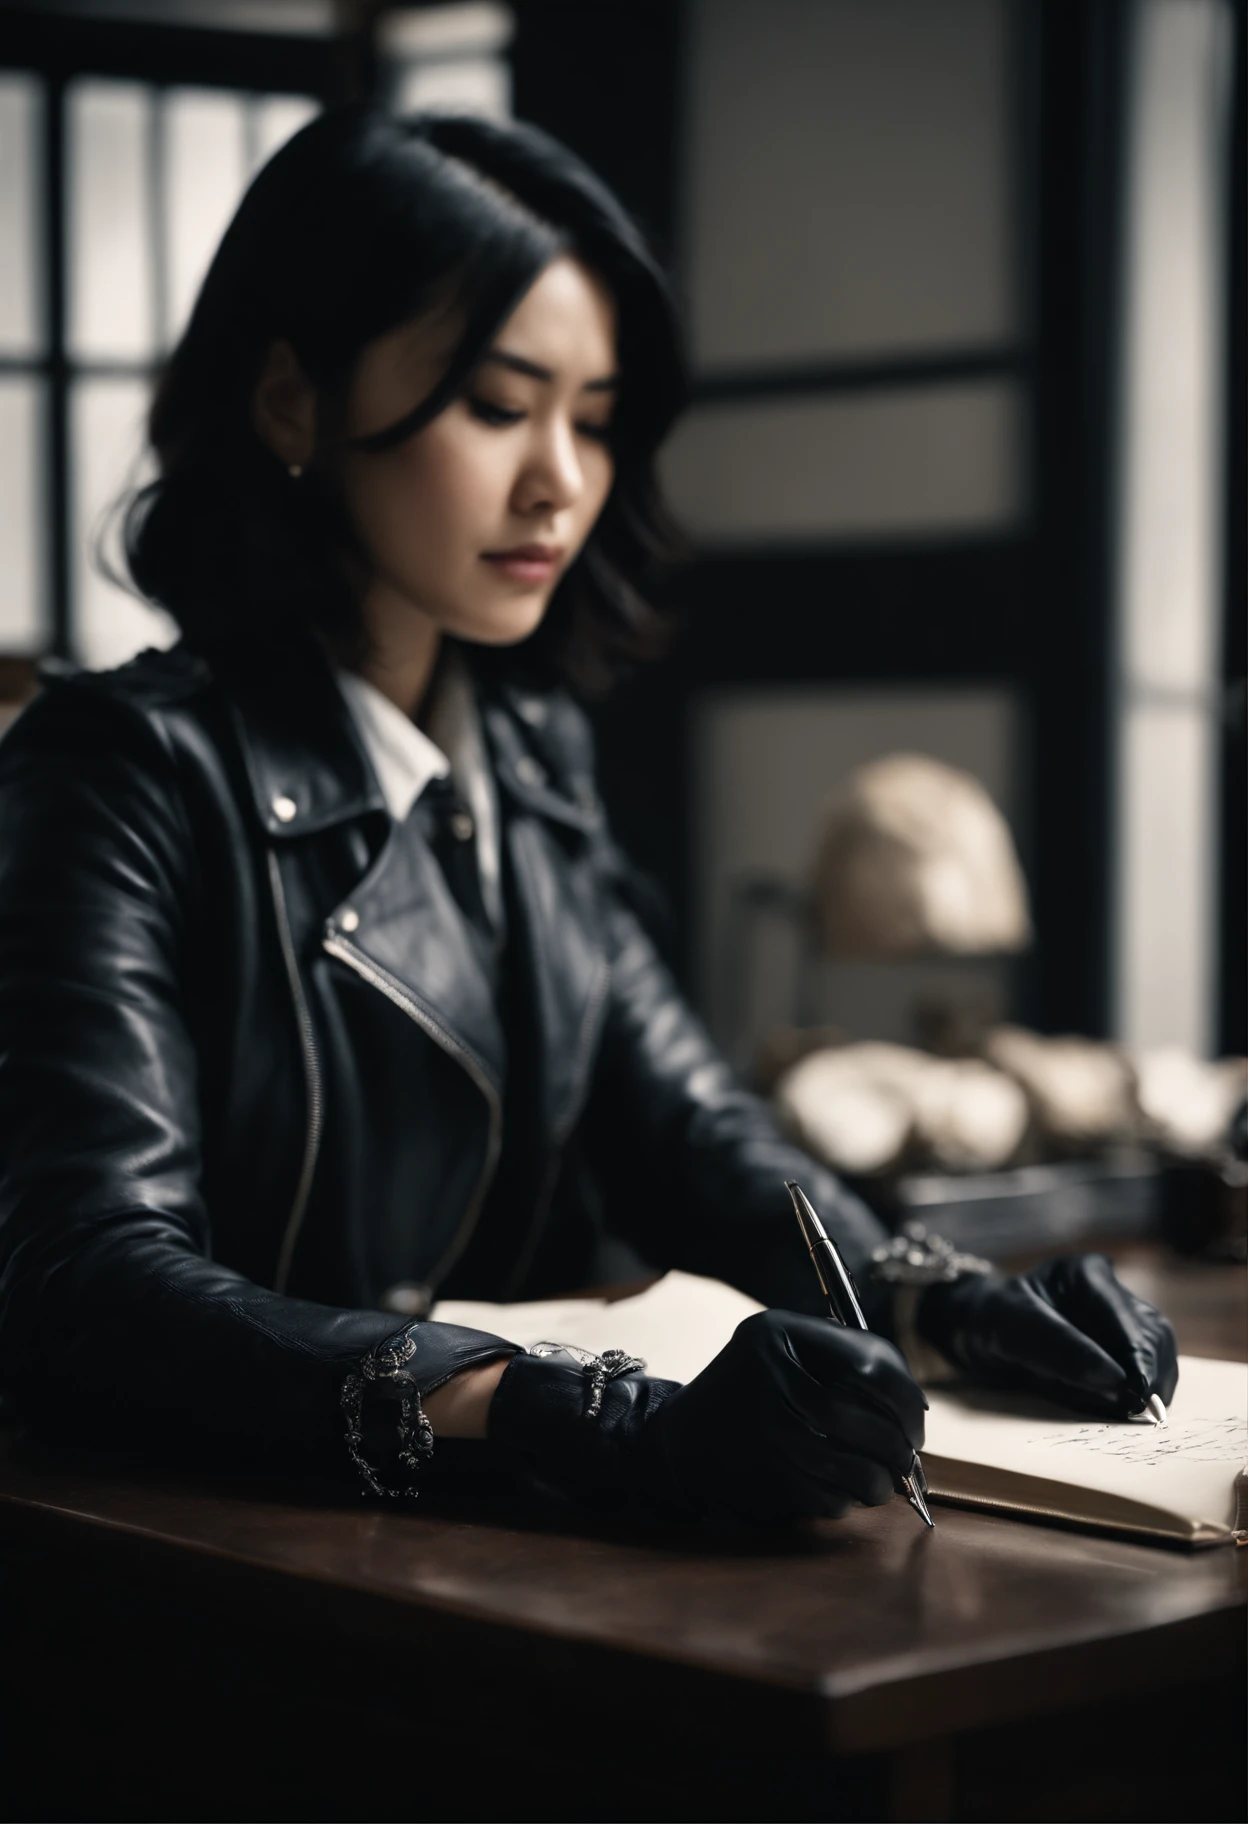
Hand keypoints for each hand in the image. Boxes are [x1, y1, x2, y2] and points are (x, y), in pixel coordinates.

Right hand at [489, 1310, 926, 1523]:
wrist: (680, 1439)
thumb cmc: (749, 1388)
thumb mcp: (781, 1345)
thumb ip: (841, 1355)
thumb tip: (914, 1404)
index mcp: (777, 1335)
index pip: (873, 1366)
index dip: (906, 1396)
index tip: (915, 1416)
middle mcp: (772, 1382)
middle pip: (872, 1425)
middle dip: (902, 1448)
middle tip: (907, 1457)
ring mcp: (770, 1436)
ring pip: (861, 1472)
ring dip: (882, 1482)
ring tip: (880, 1478)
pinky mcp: (768, 1481)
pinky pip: (835, 1501)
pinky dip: (848, 1500)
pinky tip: (839, 1488)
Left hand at [917, 1253, 1178, 1418]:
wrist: (978, 1328)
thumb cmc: (990, 1320)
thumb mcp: (1010, 1328)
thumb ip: (1058, 1348)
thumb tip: (1115, 1380)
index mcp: (1084, 1274)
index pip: (1125, 1318)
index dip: (1137, 1359)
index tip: (1136, 1395)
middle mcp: (1110, 1289)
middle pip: (1152, 1334)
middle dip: (1149, 1375)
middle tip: (1140, 1413)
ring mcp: (1120, 1314)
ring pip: (1158, 1351)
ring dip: (1151, 1384)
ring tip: (1135, 1412)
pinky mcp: (1122, 1341)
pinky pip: (1146, 1366)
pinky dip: (1140, 1388)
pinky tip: (1127, 1406)